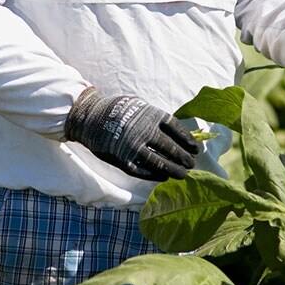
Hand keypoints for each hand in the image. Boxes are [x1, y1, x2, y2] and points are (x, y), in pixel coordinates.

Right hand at [63, 86, 201, 180]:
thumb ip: (155, 118)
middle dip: (183, 158)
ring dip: (173, 170)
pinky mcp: (122, 159)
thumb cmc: (117, 110)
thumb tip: (177, 132)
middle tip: (191, 164)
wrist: (89, 116)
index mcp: (150, 115)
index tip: (195, 149)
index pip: (176, 129)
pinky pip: (142, 170)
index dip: (187, 140)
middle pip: (171, 148)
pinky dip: (154, 175)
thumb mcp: (139, 106)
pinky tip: (163, 177)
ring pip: (159, 162)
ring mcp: (133, 146)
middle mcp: (144, 131)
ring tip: (183, 175)